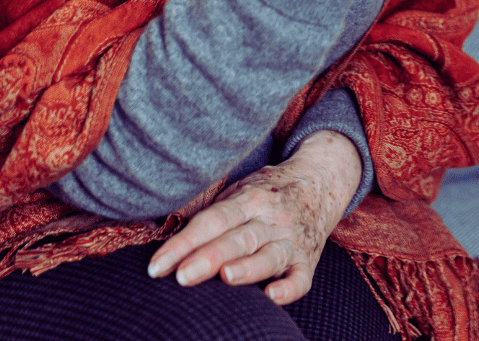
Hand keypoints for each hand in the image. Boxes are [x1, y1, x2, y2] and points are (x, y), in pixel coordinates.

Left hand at [147, 130, 361, 304]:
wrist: (321, 182)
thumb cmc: (267, 192)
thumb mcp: (240, 190)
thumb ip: (211, 213)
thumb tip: (168, 240)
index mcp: (250, 198)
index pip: (213, 220)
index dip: (184, 243)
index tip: (156, 266)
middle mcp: (272, 218)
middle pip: (238, 238)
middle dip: (209, 257)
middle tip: (182, 275)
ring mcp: (292, 239)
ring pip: (269, 256)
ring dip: (248, 268)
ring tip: (226, 277)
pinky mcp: (309, 260)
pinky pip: (301, 279)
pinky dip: (289, 288)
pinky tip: (271, 296)